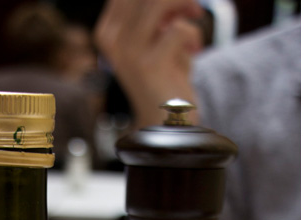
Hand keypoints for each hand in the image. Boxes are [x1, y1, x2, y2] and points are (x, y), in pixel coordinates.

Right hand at [95, 0, 204, 128]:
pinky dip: (193, 35)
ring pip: (159, 1)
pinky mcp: (149, 64)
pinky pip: (178, 30)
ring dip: (185, 4)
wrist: (165, 123)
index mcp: (108, 30)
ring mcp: (127, 51)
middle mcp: (112, 38)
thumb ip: (159, 14)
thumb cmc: (165, 79)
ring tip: (195, 17)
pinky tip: (194, 50)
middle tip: (193, 9)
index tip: (177, 5)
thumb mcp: (157, 40)